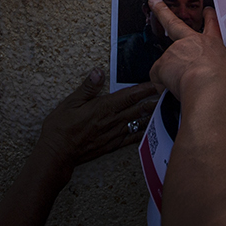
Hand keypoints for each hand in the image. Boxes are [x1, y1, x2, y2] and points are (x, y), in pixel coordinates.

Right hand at [35, 68, 158, 177]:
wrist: (57, 153)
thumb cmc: (60, 127)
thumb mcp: (69, 102)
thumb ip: (87, 87)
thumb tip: (98, 72)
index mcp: (102, 108)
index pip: (128, 96)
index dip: (143, 89)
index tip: (156, 83)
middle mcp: (111, 121)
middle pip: (137, 109)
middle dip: (153, 101)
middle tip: (167, 94)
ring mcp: (112, 135)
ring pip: (137, 123)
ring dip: (151, 115)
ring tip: (164, 109)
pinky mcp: (111, 145)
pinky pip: (131, 138)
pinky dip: (142, 132)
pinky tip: (150, 129)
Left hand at [147, 0, 225, 101]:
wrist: (212, 88)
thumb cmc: (224, 84)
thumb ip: (213, 71)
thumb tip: (205, 81)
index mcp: (213, 45)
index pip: (211, 27)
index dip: (208, 18)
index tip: (207, 11)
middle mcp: (193, 42)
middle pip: (174, 24)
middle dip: (162, 10)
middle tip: (154, 2)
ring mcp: (176, 49)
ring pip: (166, 62)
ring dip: (169, 74)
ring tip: (183, 87)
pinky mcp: (163, 62)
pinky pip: (158, 77)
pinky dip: (162, 86)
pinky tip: (172, 91)